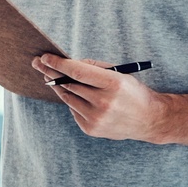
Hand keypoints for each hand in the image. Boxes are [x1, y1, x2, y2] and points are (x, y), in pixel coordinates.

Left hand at [33, 54, 167, 141]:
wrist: (149, 120)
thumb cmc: (132, 92)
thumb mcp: (119, 74)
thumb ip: (94, 68)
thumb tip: (67, 63)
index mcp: (113, 84)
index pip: (78, 72)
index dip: (58, 64)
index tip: (44, 57)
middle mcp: (104, 103)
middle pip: (69, 85)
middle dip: (51, 73)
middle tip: (37, 63)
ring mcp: (97, 118)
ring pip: (68, 98)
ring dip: (59, 87)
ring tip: (50, 77)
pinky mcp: (91, 129)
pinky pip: (73, 110)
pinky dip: (73, 101)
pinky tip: (76, 96)